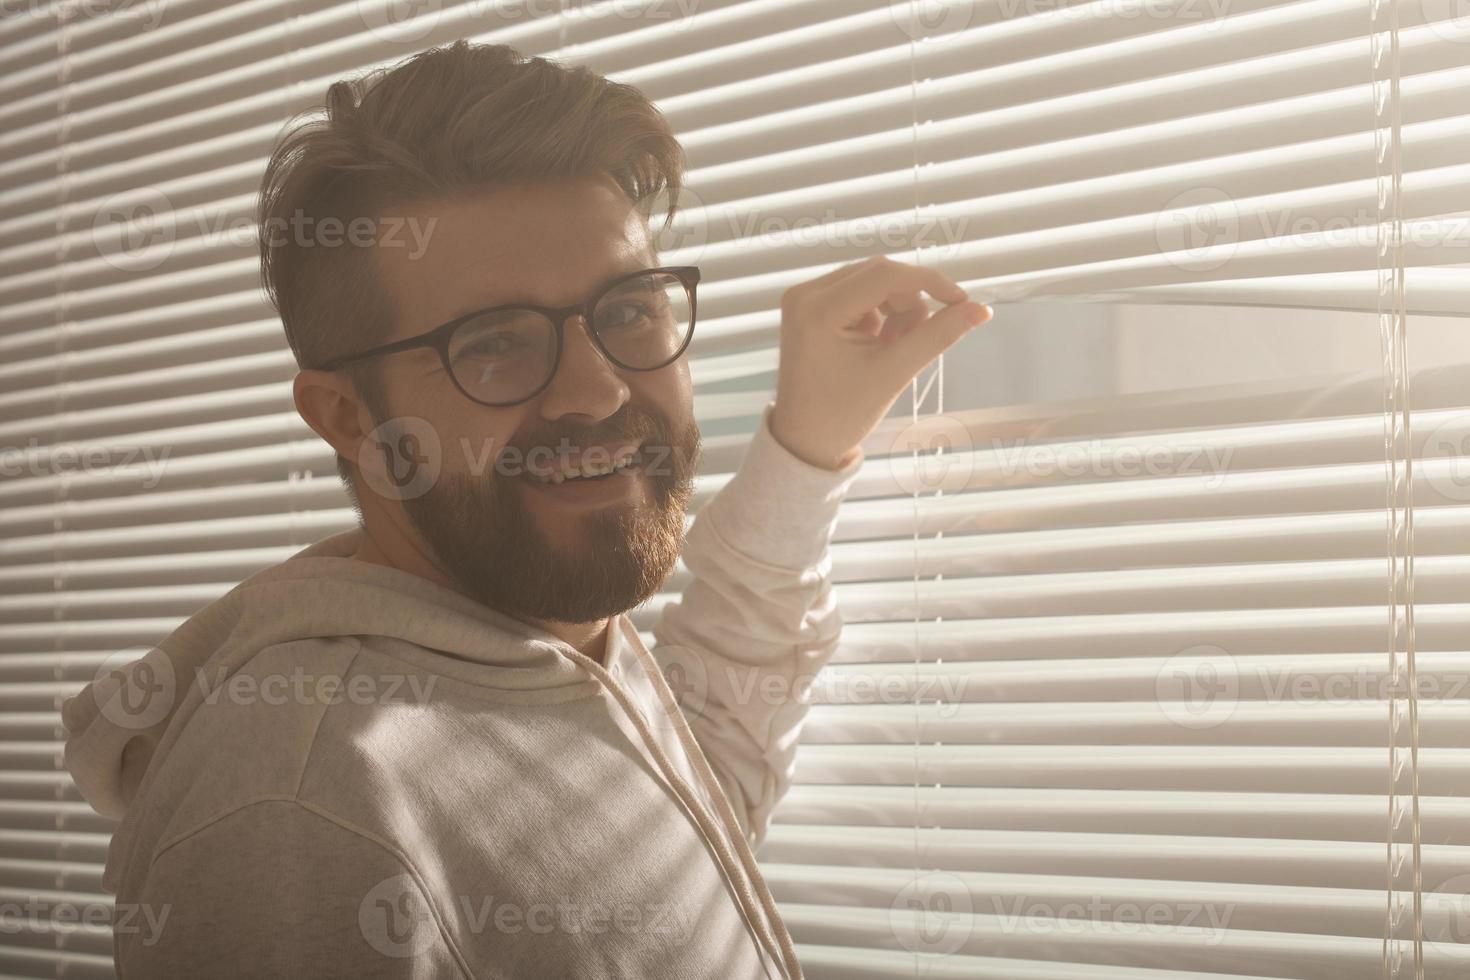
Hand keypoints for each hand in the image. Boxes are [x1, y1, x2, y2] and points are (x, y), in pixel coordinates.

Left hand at [768, 255, 992, 470]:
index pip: (885, 275)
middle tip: (915, 340)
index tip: (962, 301)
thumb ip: (938, 336)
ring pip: (873, 282)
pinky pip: (860, 293)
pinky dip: (879, 314)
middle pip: (879, 274)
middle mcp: (805, 294)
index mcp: (818, 310)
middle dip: (909, 303)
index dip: (930, 282)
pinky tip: (878, 344)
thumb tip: (982, 310)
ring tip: (892, 349)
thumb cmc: (845, 414)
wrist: (806, 440)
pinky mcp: (810, 305)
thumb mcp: (895, 372)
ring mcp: (805, 297)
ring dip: (896, 310)